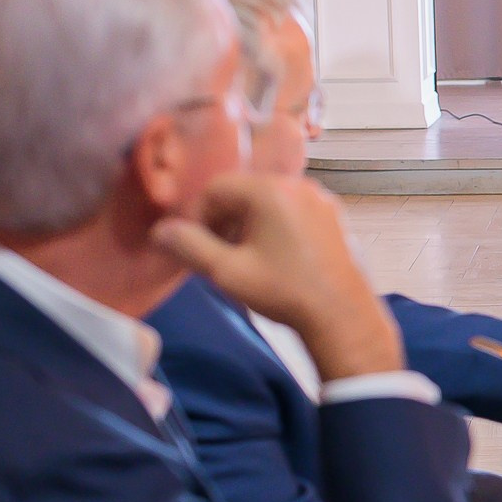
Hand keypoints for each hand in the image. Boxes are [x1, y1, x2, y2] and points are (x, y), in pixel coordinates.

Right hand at [154, 174, 404, 381]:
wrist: (342, 316)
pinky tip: (272, 256)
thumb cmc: (283, 292)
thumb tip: (160, 232)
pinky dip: (274, 225)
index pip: (216, 188)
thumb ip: (189, 247)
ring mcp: (320, 199)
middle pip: (243, 191)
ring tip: (242, 257)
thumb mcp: (227, 271)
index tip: (194, 245)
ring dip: (247, 222)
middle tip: (216, 253)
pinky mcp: (333, 216)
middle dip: (223, 219)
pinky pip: (292, 209)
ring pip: (268, 200)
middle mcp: (299, 184)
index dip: (198, 216)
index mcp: (270, 190)